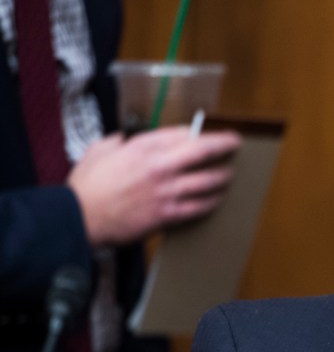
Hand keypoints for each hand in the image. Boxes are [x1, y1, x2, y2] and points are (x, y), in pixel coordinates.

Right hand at [69, 125, 240, 245]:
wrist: (80, 218)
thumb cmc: (87, 185)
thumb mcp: (100, 150)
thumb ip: (117, 141)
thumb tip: (125, 139)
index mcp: (143, 147)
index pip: (183, 133)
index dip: (198, 133)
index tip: (206, 134)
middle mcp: (161, 166)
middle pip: (204, 151)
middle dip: (225, 145)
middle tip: (235, 143)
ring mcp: (168, 191)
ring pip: (208, 181)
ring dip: (223, 177)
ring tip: (229, 175)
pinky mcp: (169, 214)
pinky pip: (200, 207)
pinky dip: (211, 202)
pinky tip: (216, 200)